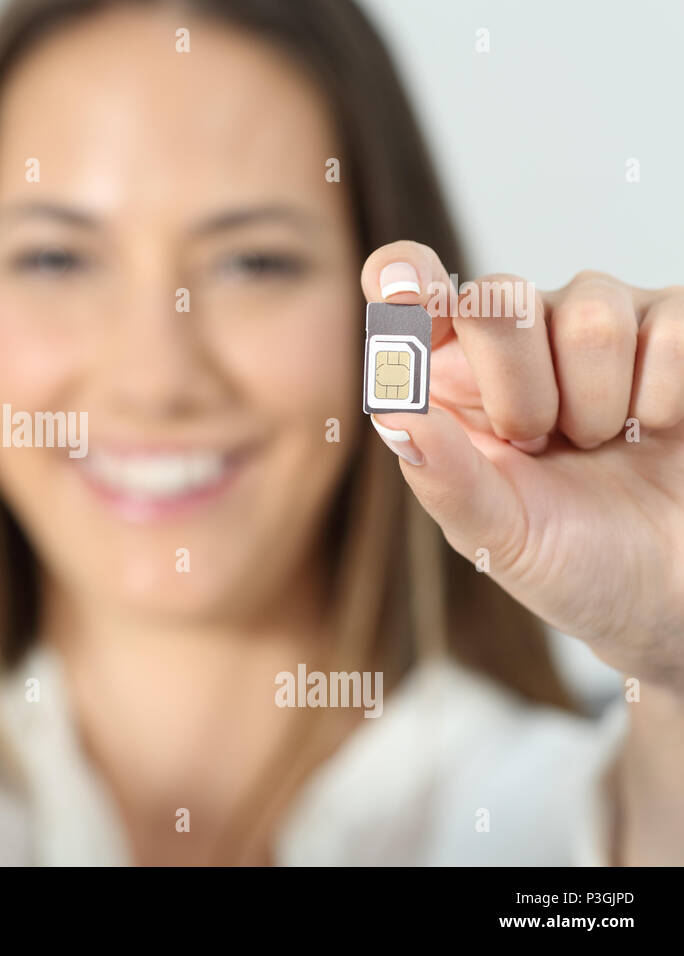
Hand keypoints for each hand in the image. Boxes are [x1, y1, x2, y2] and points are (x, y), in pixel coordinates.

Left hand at [361, 242, 683, 692]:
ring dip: (597, 403)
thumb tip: (395, 413)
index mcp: (451, 378)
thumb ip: (444, 479)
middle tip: (539, 443)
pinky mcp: (676, 326)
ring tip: (603, 444)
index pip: (409, 293)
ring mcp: (600, 323)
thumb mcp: (499, 536)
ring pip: (588, 312)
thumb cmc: (574, 560)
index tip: (403, 294)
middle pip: (497, 295)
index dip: (402, 278)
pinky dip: (663, 396)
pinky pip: (669, 325)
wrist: (671, 595)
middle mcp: (518, 337)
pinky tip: (659, 428)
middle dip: (517, 387)